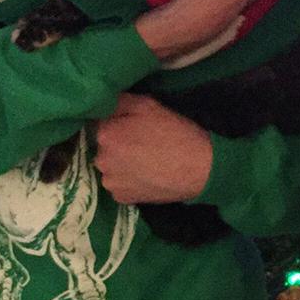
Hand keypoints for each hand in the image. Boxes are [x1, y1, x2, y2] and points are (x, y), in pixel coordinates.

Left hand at [93, 94, 213, 202]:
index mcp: (105, 134)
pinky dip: (128, 180)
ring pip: (110, 167)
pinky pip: (119, 184)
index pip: (100, 123)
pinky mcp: (122, 198)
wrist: (199, 168)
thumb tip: (103, 104)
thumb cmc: (174, 132)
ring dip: (121, 163)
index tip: (133, 126)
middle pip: (104, 147)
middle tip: (142, 143)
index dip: (117, 123)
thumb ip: (119, 101)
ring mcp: (111, 182)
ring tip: (145, 161)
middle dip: (117, 144)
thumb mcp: (147, 105)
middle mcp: (101, 160)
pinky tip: (146, 175)